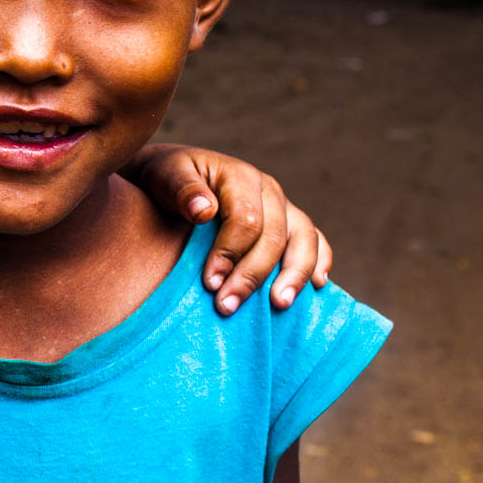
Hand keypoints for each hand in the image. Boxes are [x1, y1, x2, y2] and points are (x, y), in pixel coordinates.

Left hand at [127, 144, 332, 315]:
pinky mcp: (289, 222)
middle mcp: (267, 189)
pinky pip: (315, 240)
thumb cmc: (164, 178)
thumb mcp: (163, 175)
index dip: (230, 254)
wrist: (171, 175)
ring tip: (280, 304)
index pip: (245, 220)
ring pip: (304, 239)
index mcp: (238, 176)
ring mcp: (282, 206)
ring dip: (295, 274)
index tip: (209, 284)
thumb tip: (204, 210)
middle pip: (274, 236)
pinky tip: (317, 286)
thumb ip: (181, 189)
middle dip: (252, 275)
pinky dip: (319, 262)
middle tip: (227, 306)